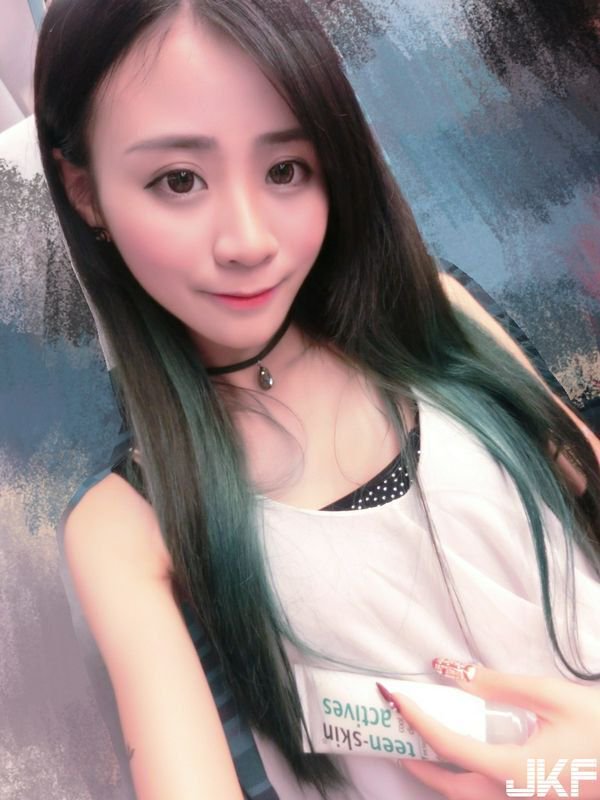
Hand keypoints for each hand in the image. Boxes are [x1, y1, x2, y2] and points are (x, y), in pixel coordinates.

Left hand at [382, 659, 599, 799]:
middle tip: (396, 738)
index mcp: (515, 771)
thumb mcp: (551, 696)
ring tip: (421, 749)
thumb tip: (454, 673)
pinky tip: (467, 756)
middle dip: (420, 766)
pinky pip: (493, 794)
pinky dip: (468, 779)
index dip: (418, 720)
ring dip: (442, 777)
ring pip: (472, 799)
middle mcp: (517, 796)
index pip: (450, 747)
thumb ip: (499, 685)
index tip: (394, 698)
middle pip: (454, 789)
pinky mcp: (539, 797)